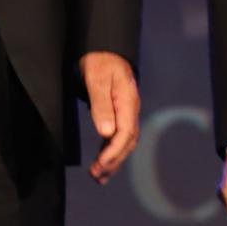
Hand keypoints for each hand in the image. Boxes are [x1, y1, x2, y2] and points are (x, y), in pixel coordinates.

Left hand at [80, 51, 140, 182]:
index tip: (101, 164)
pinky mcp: (117, 113)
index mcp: (128, 101)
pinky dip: (109, 151)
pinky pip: (116, 136)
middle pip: (127, 142)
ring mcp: (125, 112)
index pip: (126, 133)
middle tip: (97, 175)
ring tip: (99, 177)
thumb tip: (107, 133)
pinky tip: (101, 162)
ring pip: (123, 142)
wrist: (103, 48)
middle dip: (113, 161)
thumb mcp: (97, 80)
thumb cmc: (100, 61)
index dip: (114, 151)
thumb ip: (102, 105)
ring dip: (112, 160)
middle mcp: (129, 109)